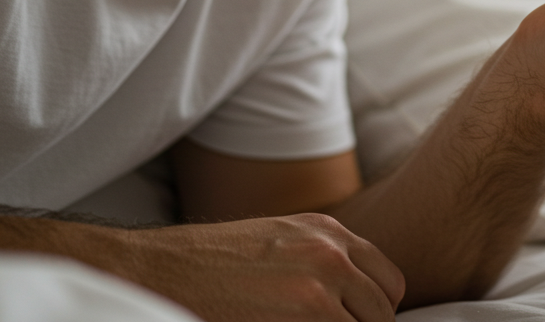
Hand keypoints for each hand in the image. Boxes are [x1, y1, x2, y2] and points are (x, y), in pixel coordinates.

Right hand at [124, 213, 404, 321]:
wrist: (156, 270)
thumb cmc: (208, 264)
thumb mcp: (278, 243)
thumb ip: (321, 262)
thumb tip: (353, 300)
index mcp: (328, 232)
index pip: (388, 282)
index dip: (374, 312)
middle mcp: (332, 253)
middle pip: (382, 312)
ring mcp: (319, 286)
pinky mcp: (303, 316)